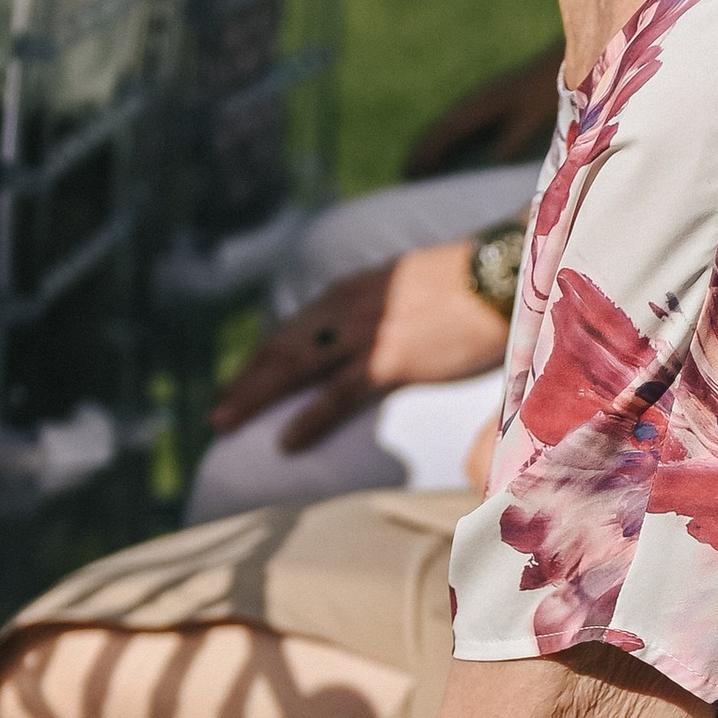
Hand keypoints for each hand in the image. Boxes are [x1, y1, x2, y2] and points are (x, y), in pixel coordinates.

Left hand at [211, 240, 509, 448]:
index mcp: (352, 291)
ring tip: (225, 423)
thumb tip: (379, 338)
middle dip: (245, 379)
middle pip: (280, 346)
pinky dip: (308, 420)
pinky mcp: (390, 360)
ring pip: (293, 368)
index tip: (240, 379)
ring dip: (254, 396)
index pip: (294, 327)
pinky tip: (285, 442)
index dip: (262, 356)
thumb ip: (385, 312)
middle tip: (216, 410)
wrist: (501, 275)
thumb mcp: (412, 290)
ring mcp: (365, 334)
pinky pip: (337, 396)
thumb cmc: (470, 286)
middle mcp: (347, 308)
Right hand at [403, 43, 563, 176]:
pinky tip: (451, 150)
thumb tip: (487, 167)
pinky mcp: (492, 100)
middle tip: (407, 173)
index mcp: (480, 104)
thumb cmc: (546, 92)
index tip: (409, 169)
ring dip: (435, 144)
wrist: (559, 61)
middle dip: (423, 150)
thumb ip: (510, 143)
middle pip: (441, 128)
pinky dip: (451, 139)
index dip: (425, 152)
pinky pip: (463, 123)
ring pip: (450, 125)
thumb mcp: (530, 120)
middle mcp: (475, 100)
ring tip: (422, 166)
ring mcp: (482, 99)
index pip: (444, 132)